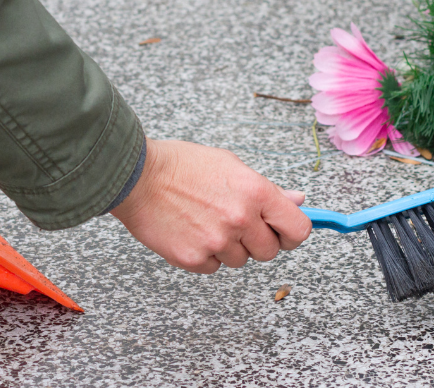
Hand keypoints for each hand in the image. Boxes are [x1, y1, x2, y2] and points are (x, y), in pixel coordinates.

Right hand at [110, 138, 311, 272]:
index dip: (291, 233)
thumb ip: (266, 189)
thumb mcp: (231, 165)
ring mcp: (217, 241)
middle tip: (236, 224)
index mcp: (255, 192)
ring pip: (240, 261)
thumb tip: (296, 200)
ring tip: (206, 222)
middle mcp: (240, 219)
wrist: (137, 177)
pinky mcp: (194, 258)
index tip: (283, 232)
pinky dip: (205, 255)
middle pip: (269, 251)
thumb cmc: (181, 165)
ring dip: (229, 248)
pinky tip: (191, 231)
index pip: (297, 229)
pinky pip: (213, 268)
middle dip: (257, 241)